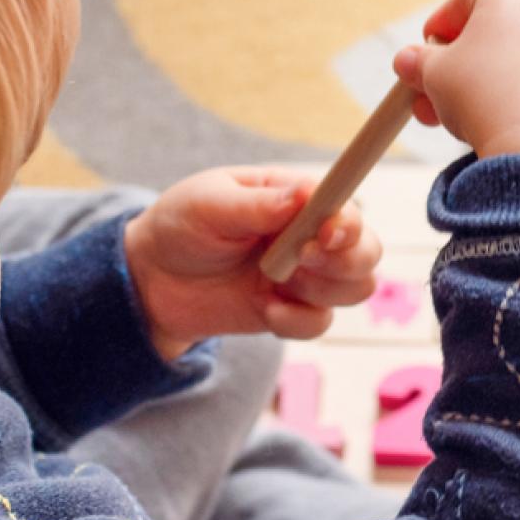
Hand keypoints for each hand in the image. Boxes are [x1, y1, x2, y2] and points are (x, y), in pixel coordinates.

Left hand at [123, 168, 381, 358]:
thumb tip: (306, 195)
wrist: (151, 281)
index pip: (346, 205)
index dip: (347, 221)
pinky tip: (265, 307)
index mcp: (296, 197)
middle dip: (344, 260)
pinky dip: (296, 320)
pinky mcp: (292, 310)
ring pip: (357, 288)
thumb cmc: (181, 226)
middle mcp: (311, 235)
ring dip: (321, 289)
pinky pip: (321, 323)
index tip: (325, 232)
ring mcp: (305, 276)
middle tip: (300, 261)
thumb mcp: (209, 204)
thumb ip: (258, 204)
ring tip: (273, 281)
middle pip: (368, 251)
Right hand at [392, 0, 519, 160]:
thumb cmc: (484, 96)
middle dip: (461, 59)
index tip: (426, 52)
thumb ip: (419, 63)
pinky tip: (505, 120)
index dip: (441, 25)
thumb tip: (406, 62)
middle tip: (435, 93)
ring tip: (462, 116)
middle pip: (496, 24)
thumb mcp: (436, 75)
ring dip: (490, 78)